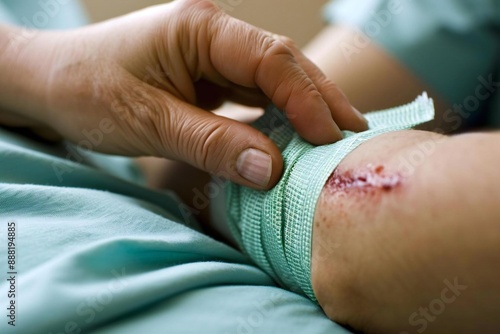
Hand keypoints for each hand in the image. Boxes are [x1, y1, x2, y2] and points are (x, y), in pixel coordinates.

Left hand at [0, 0, 366, 188]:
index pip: (270, 60)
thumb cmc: (87, 92)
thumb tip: (272, 171)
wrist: (50, 84)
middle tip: (355, 134)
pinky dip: (276, 117)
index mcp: (199, 27)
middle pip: (282, 65)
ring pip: (272, 80)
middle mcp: (213, 34)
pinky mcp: (207, 77)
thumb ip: (211, 144)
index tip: (331, 138)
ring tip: (337, 137)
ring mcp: (211, 55)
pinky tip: (294, 137)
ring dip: (304, 109)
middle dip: (320, 99)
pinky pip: (252, 95)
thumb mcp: (148, 122)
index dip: (307, 99)